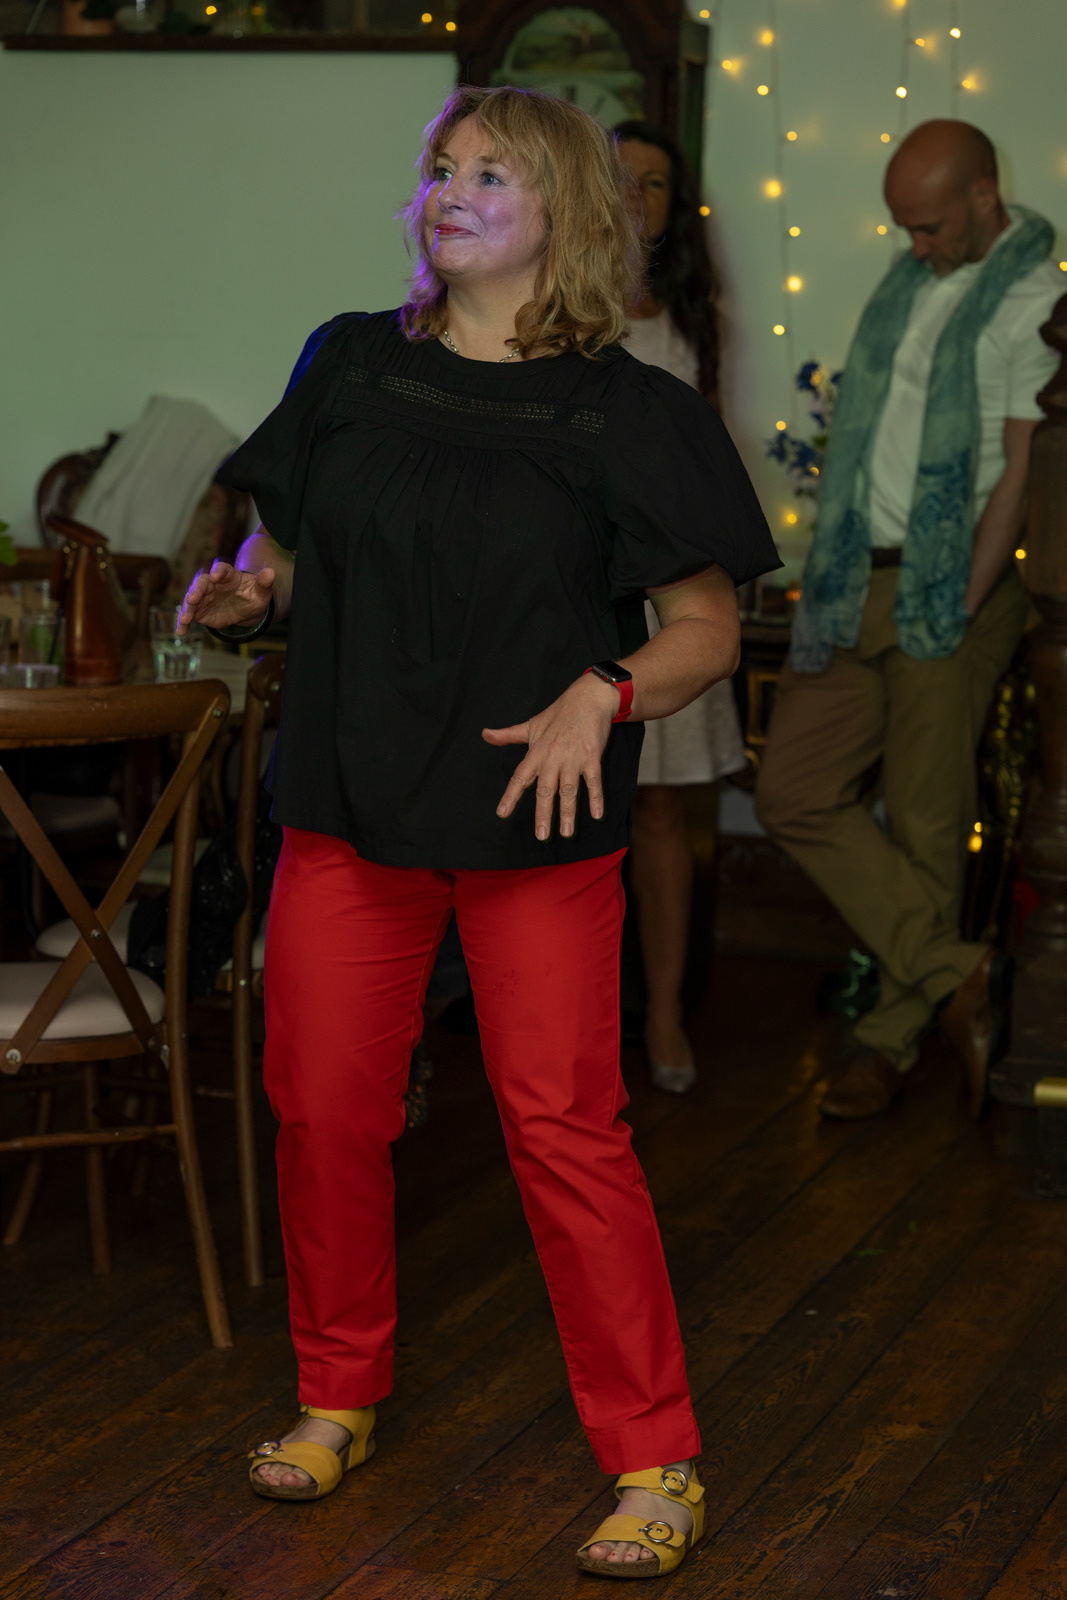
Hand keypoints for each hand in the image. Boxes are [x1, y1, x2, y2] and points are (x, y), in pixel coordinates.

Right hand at [178, 561, 274, 634]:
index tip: (215, 577)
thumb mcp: (261, 590)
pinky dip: (183, 623)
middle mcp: (212, 583)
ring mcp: (204, 597)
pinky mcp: (199, 610)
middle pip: (201, 583)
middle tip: (193, 599)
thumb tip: (271, 573)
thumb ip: (264, 582)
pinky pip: (189, 615)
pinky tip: (180, 631)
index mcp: (228, 575)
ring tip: (185, 619)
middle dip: (196, 590)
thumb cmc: (253, 594)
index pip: (221, 569)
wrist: (247, 607)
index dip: (218, 572)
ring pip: (192, 600)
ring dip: (187, 609)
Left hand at [483, 674, 617, 839]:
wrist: (588, 698)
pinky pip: (594, 780)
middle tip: (541, 835)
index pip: (520, 777)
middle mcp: (552, 757)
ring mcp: (573, 758)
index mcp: (536, 751)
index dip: (510, 795)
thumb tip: (485, 734)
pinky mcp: (592, 756)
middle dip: (543, 813)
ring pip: (569, 789)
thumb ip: (508, 735)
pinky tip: (596, 815)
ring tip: (566, 833)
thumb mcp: (531, 724)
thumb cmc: (558, 713)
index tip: (502, 813)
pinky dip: (596, 797)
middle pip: (546, 789)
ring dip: (568, 811)